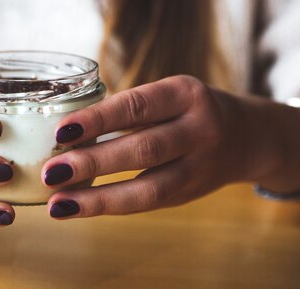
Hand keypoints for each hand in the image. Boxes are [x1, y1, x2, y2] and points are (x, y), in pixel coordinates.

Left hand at [41, 75, 299, 218]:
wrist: (248, 136)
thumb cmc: (188, 110)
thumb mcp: (167, 96)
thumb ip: (126, 110)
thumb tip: (65, 131)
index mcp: (185, 93)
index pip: (137, 106)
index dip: (98, 119)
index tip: (61, 131)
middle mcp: (199, 128)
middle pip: (143, 148)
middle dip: (93, 162)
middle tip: (51, 171)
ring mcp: (200, 165)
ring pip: (148, 187)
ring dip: (98, 198)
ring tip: (59, 203)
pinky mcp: (192, 193)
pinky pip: (149, 203)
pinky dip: (112, 206)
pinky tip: (80, 207)